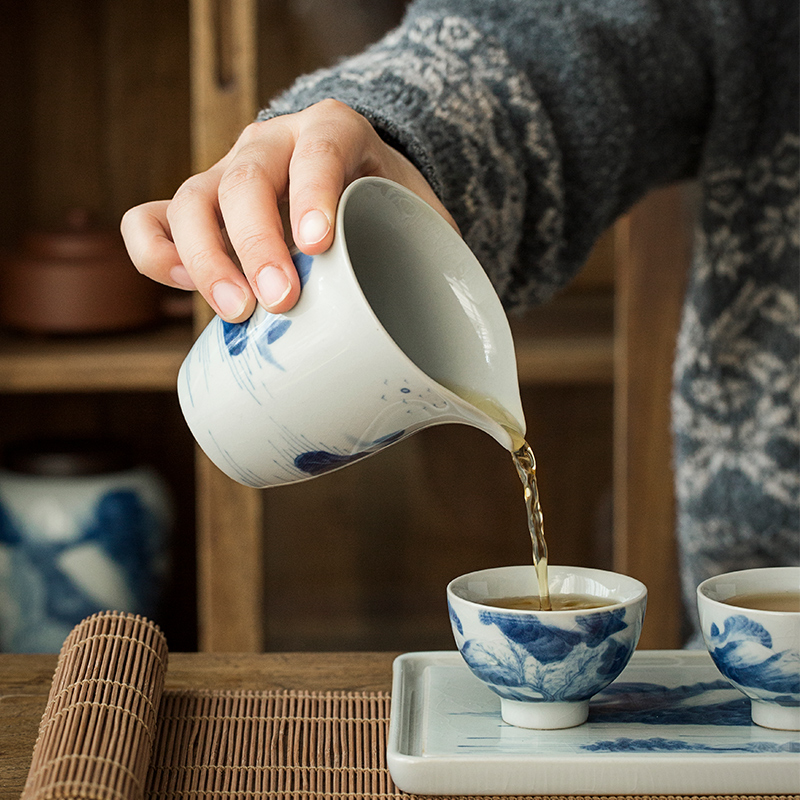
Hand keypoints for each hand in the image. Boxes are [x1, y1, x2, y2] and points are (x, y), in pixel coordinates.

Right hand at [121, 99, 455, 321]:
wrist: (353, 181)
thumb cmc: (389, 209)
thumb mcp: (421, 219)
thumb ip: (437, 260)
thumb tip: (458, 348)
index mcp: (334, 133)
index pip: (320, 148)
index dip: (314, 192)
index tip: (319, 247)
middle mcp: (270, 145)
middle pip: (244, 180)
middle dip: (257, 245)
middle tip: (278, 303)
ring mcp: (226, 174)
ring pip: (189, 201)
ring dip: (205, 260)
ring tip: (235, 313)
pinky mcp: (197, 208)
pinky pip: (149, 221)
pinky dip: (156, 254)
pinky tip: (184, 288)